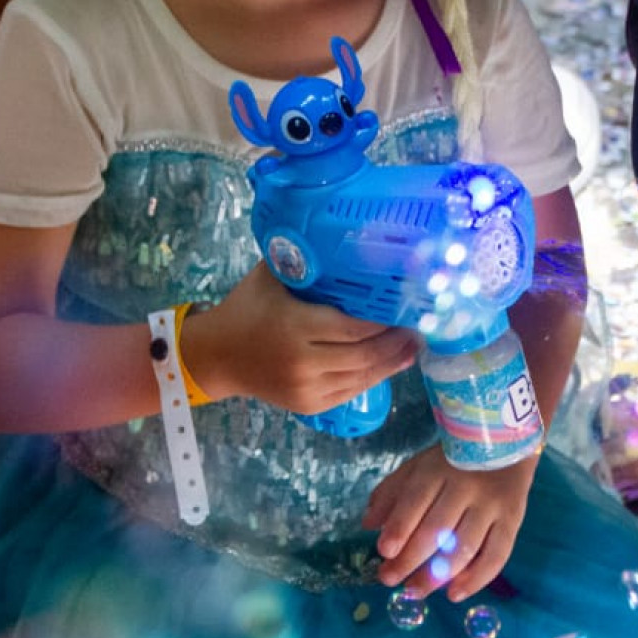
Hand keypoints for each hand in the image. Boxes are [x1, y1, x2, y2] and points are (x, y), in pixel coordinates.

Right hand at [183, 261, 414, 413]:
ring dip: (391, 363)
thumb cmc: (246, 308)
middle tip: (420, 328)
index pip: (354, 327)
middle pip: (365, 355)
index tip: (407, 306)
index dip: (385, 322)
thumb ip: (302, 258)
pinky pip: (350, 392)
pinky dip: (372, 378)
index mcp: (296, 326)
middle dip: (396, 344)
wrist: (216, 356)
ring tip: (413, 347)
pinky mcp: (308, 405)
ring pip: (362, 378)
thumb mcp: (269, 275)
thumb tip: (338, 233)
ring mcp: (307, 388)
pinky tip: (388, 364)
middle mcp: (304, 362)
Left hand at [363, 444, 536, 602]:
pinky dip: (476, 579)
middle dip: (410, 559)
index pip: (415, 501)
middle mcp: (466, 486)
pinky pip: (496, 555)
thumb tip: (368, 524)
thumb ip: (392, 493)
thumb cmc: (452, 461)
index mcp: (437, 470)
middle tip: (389, 580)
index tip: (384, 551)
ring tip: (415, 591)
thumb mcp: (418, 466)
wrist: (504, 444)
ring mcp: (491, 505)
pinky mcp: (512, 520)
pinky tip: (454, 594)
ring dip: (438, 576)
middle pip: (436, 529)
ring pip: (464, 547)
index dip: (399, 527)